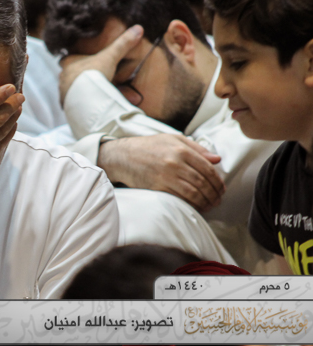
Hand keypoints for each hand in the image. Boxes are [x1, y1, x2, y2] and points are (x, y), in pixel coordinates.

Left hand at [59, 25, 143, 103]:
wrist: (87, 97)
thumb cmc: (94, 73)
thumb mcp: (110, 57)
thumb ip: (122, 44)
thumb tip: (138, 28)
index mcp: (69, 63)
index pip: (65, 59)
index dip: (72, 61)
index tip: (81, 63)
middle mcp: (63, 77)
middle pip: (69, 76)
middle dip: (79, 78)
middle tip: (91, 81)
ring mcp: (63, 92)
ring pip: (71, 90)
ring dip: (81, 91)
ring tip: (93, 94)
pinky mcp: (67, 105)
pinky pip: (72, 104)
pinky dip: (80, 104)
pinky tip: (90, 106)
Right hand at [97, 134, 225, 211]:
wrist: (123, 156)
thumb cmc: (148, 146)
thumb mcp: (173, 139)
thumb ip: (196, 148)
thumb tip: (217, 159)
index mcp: (181, 149)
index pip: (207, 168)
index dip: (217, 181)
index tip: (221, 189)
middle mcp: (174, 162)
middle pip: (202, 182)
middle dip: (214, 194)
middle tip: (218, 200)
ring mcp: (165, 176)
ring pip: (193, 192)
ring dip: (205, 201)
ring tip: (210, 205)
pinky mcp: (157, 187)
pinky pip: (179, 198)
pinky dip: (191, 204)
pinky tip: (196, 206)